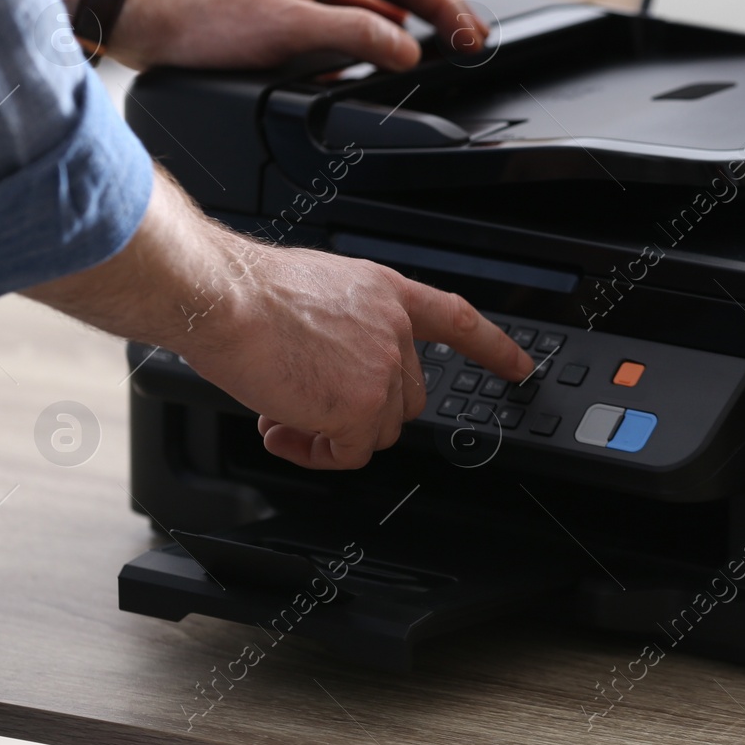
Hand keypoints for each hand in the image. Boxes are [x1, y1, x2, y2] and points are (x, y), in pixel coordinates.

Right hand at [25, 166, 532, 470]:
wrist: (224, 298)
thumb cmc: (248, 292)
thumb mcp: (317, 291)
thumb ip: (344, 324)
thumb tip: (331, 364)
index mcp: (385, 293)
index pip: (458, 319)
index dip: (493, 347)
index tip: (520, 367)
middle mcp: (393, 329)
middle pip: (404, 396)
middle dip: (357, 410)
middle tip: (304, 404)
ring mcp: (382, 369)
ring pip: (376, 429)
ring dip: (329, 433)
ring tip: (281, 410)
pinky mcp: (360, 407)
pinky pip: (349, 453)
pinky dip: (315, 452)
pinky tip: (281, 427)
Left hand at [111, 0, 489, 72]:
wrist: (146, 13)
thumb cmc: (205, 19)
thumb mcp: (289, 31)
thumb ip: (356, 37)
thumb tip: (409, 48)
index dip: (448, 8)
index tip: (474, 38)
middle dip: (442, 2)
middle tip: (471, 35)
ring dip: (414, 10)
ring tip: (441, 38)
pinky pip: (351, 1)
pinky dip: (380, 20)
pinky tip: (383, 46)